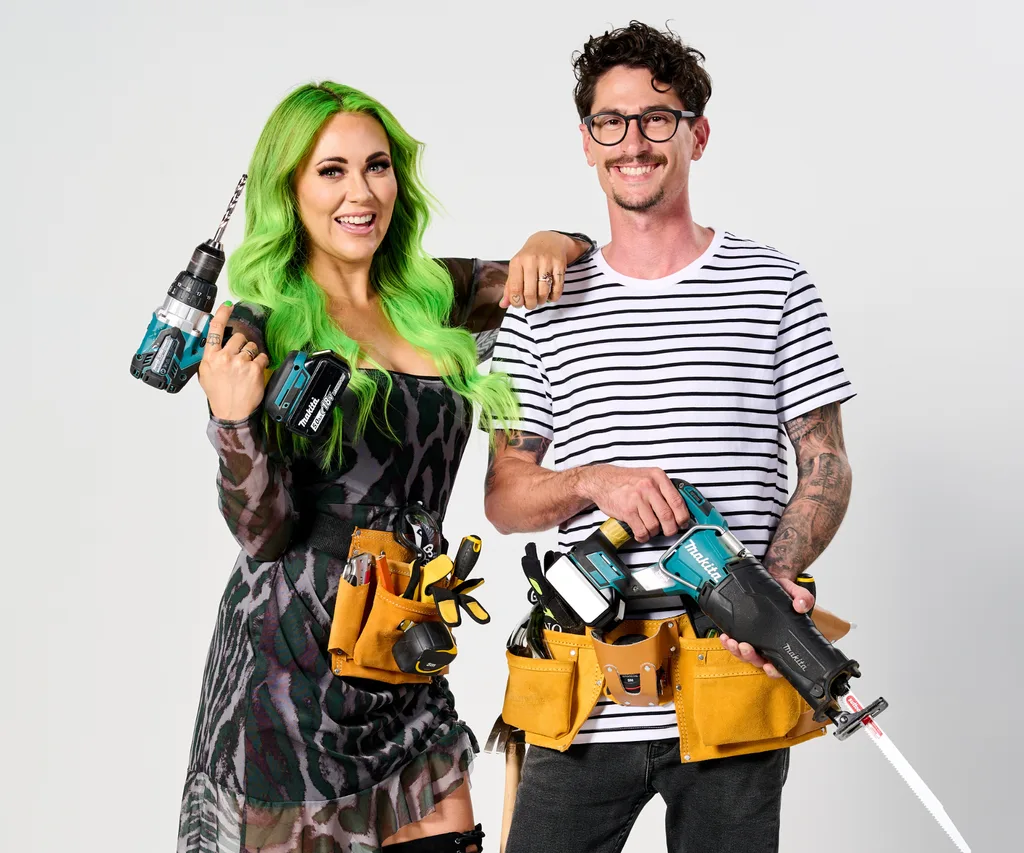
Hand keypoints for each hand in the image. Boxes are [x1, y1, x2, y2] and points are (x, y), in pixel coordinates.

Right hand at [198, 302, 269, 420]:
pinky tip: (254, 372)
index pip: (215, 330)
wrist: (231, 412)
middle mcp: (225, 357)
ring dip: (251, 355)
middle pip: (238, 337)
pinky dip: (261, 363)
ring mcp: (240, 362)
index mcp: (211, 357)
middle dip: (241, 346)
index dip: (222, 315)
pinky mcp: (254, 369)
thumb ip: (211, 358)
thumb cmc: (219, 395)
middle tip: (239, 360)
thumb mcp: (206, 374)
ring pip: (251, 346)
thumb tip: (215, 345)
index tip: (227, 305)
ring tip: (246, 368)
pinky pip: (262, 356)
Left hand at [501, 232, 577, 308]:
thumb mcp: (516, 268)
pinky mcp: (559, 264)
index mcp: (517, 262)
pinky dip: (553, 297)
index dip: (516, 302)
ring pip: (544, 292)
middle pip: (530, 293)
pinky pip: (557, 288)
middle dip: (530, 304)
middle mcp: (531, 260)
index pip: (514, 288)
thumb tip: (503, 304)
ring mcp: (546, 262)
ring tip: (539, 299)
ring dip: (541, 301)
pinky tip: (550, 295)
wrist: (548, 241)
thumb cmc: (529, 258)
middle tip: (530, 304)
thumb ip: (510, 287)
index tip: (518, 304)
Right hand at [577, 465, 688, 542]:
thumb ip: (663, 489)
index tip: (683, 523)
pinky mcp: (627, 511)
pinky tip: (641, 532)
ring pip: (655, 525)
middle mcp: (648, 486)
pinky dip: (643, 536)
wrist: (601, 481)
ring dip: (654, 532)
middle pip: (668, 516)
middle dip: (670, 529)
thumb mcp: (647, 476)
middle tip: (668, 531)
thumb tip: (679, 508)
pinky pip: (641, 531)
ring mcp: (637, 499)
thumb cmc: (625, 481)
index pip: (678, 501)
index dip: (683, 517)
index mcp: (657, 477)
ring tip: (650, 528)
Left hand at [719, 577, 814, 676]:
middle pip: (759, 660)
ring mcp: (754, 638)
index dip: (774, 670)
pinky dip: (728, 643)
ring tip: (732, 642)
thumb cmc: (783, 592)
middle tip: (745, 647)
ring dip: (737, 651)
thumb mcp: (796, 593)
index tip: (768, 666)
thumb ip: (803, 598)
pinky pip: (734, 643)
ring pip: (744, 654)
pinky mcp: (742, 630)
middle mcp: (768, 642)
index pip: (780, 663)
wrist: (770, 580)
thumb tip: (800, 606)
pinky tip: (725, 637)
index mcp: (782, 640)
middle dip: (750, 657)